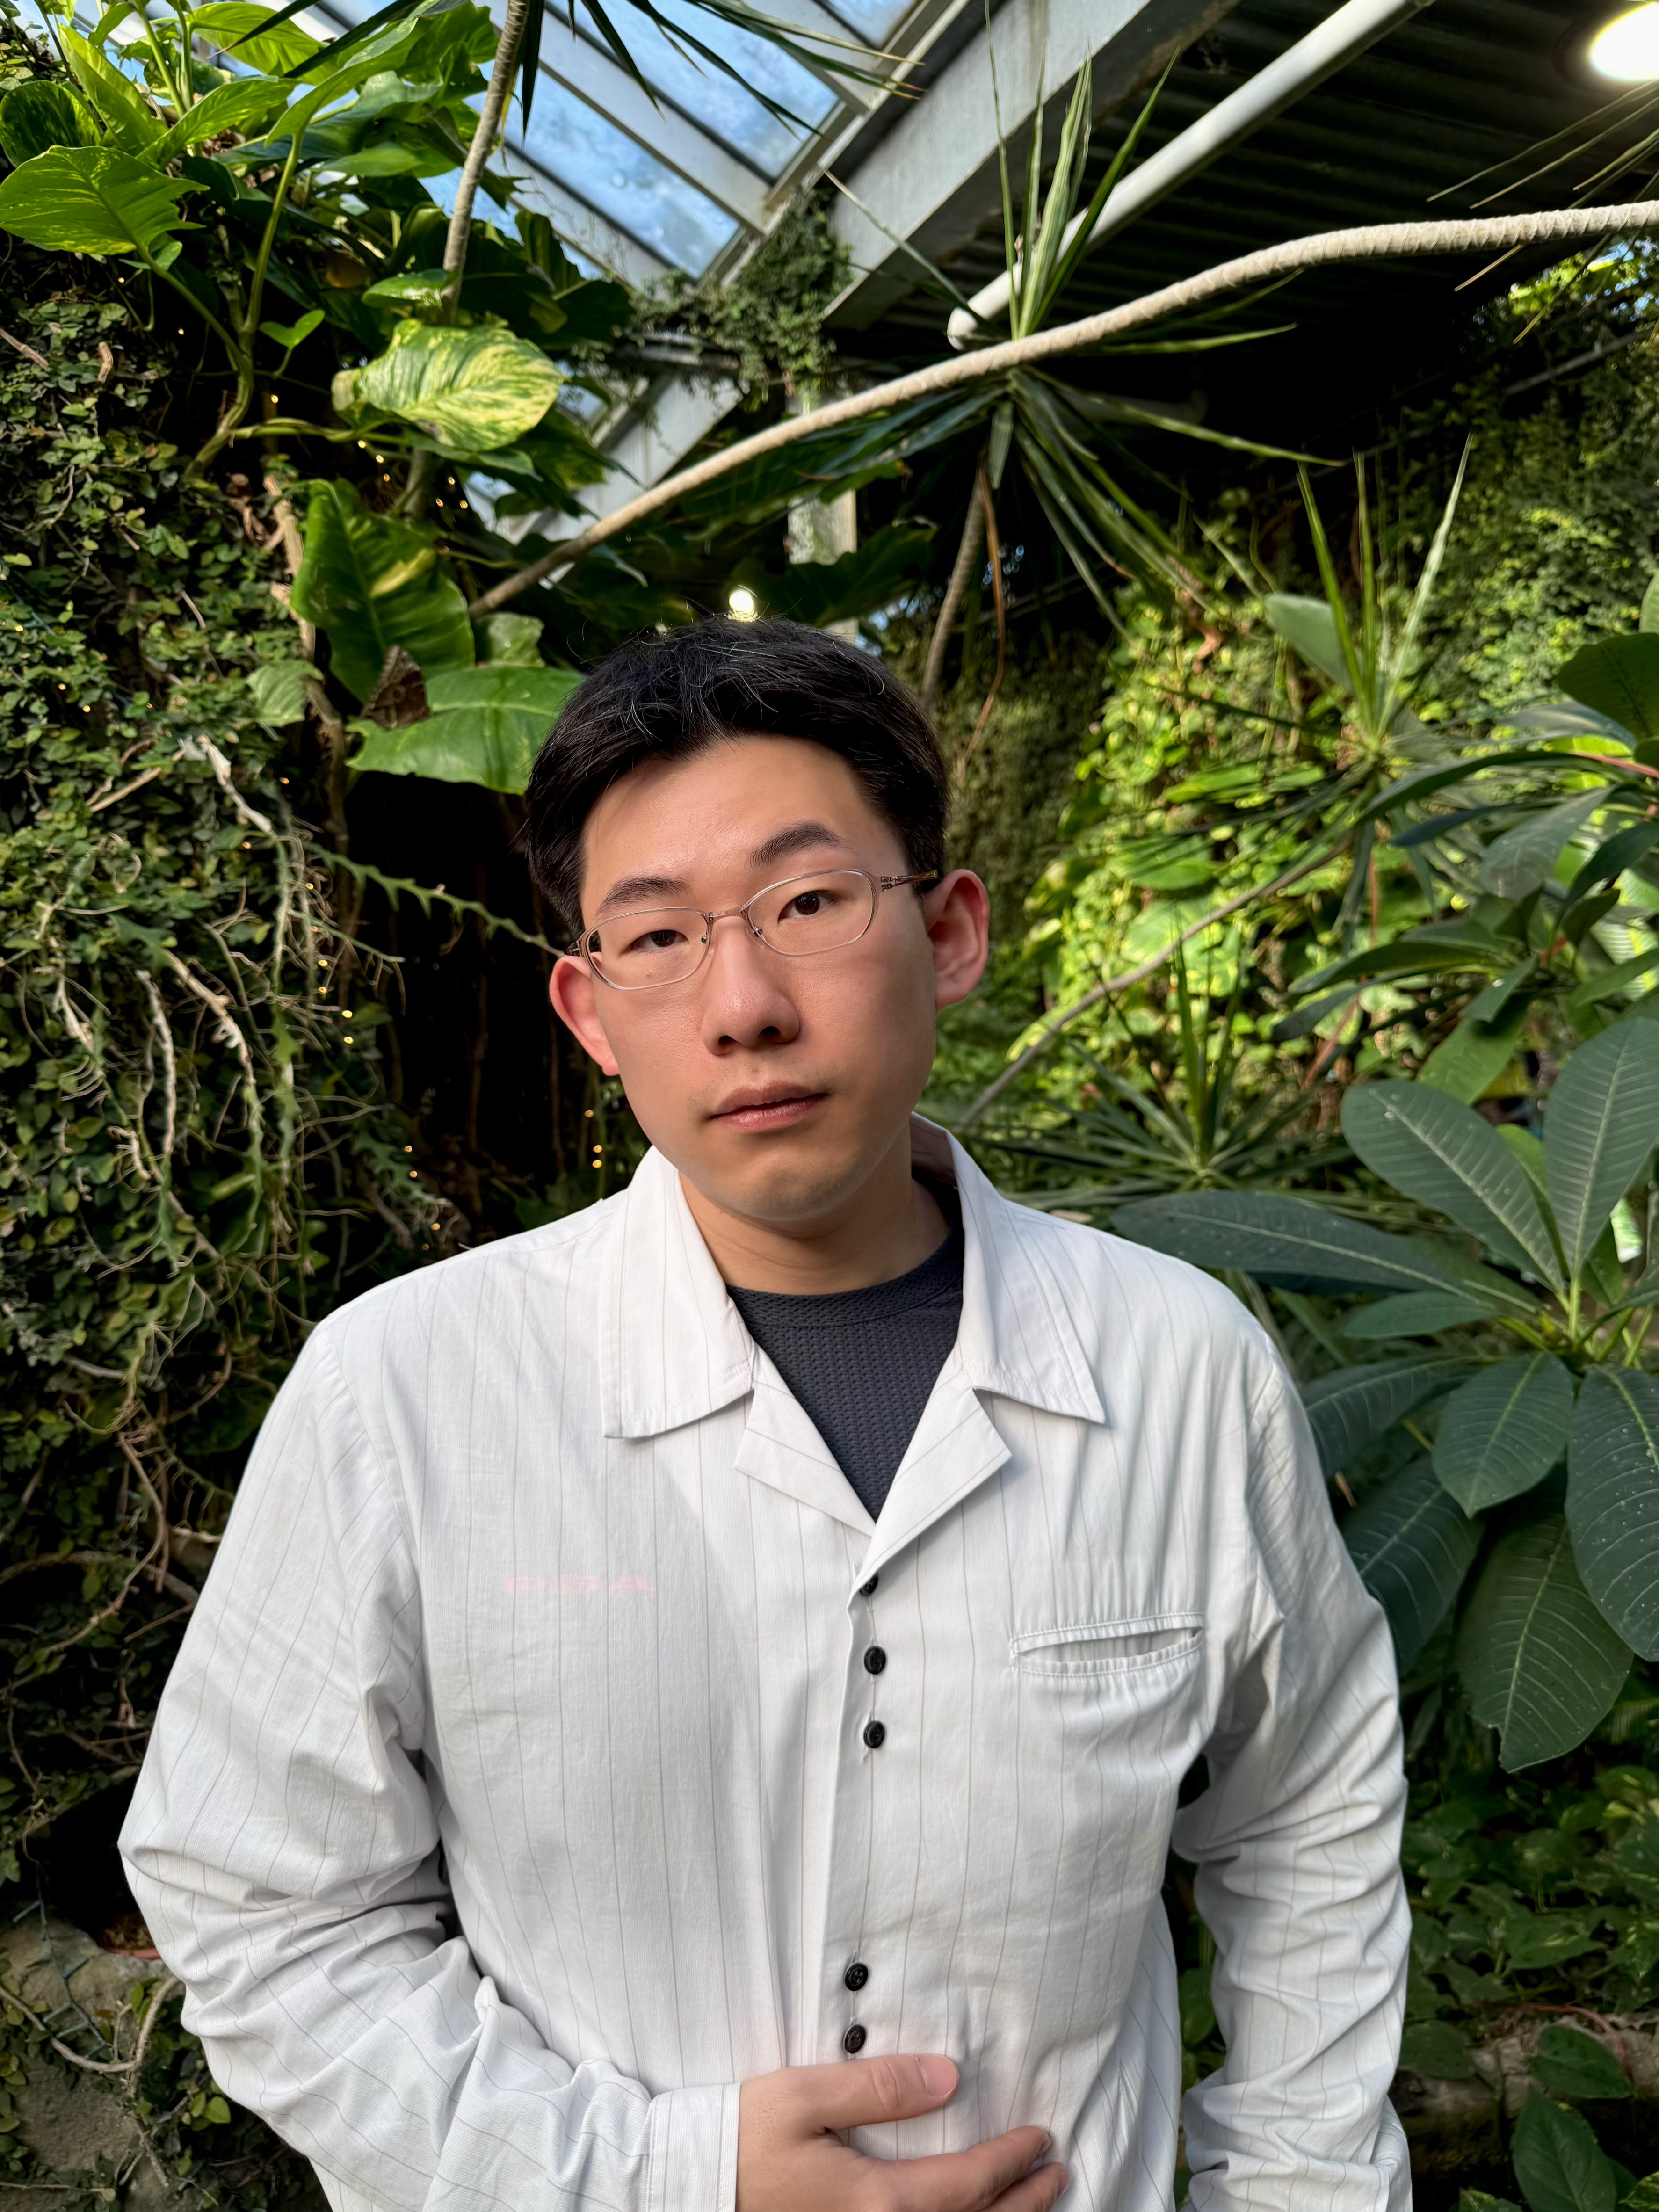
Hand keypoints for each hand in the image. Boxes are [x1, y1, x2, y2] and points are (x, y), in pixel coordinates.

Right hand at [736, 2054, 1067, 2211]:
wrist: (696, 2189)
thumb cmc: (744, 2140)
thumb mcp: (805, 2097)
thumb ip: (879, 2087)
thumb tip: (949, 2077)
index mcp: (879, 2201)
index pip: (969, 2184)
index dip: (1013, 2162)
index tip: (1042, 2137)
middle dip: (1024, 2203)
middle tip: (1058, 2174)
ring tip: (1033, 2204)